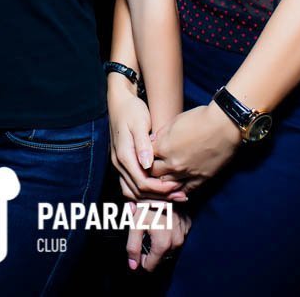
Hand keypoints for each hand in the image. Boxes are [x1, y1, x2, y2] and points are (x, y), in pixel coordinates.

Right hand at [108, 83, 184, 201]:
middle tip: (180, 197)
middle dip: (159, 198)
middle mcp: (118, 164)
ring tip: (174, 198)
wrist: (120, 102)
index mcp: (123, 155)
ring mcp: (119, 165)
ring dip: (153, 198)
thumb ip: (143, 144)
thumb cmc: (132, 110)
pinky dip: (146, 193)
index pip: (142, 182)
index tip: (177, 187)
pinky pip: (132, 185)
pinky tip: (160, 193)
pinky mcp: (124, 164)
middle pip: (138, 192)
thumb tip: (147, 164)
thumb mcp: (139, 123)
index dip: (160, 189)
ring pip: (133, 192)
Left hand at [124, 204, 190, 271]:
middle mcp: (177, 242)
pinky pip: (176, 238)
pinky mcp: (187, 227)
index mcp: (163, 243)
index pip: (151, 266)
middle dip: (151, 252)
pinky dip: (169, 236)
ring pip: (169, 250)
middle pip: (160, 258)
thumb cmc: (147, 204)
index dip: (141, 262)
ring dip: (160, 245)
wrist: (163, 187)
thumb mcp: (135, 224)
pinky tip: (163, 225)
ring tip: (153, 229)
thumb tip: (133, 266)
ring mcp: (184, 234)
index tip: (138, 253)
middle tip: (144, 236)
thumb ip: (133, 247)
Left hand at [150, 105, 238, 191]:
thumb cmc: (200, 118)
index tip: (148, 153)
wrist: (224, 125)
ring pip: (168, 184)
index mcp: (163, 147)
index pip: (146, 157)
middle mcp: (172, 163)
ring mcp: (187, 173)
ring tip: (164, 178)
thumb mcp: (175, 120)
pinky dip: (180, 190)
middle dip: (152, 169)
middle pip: (154, 173)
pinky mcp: (202, 178)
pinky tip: (177, 189)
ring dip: (164, 181)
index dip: (145, 155)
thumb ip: (161, 134)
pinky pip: (186, 189)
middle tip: (155, 166)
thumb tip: (154, 141)